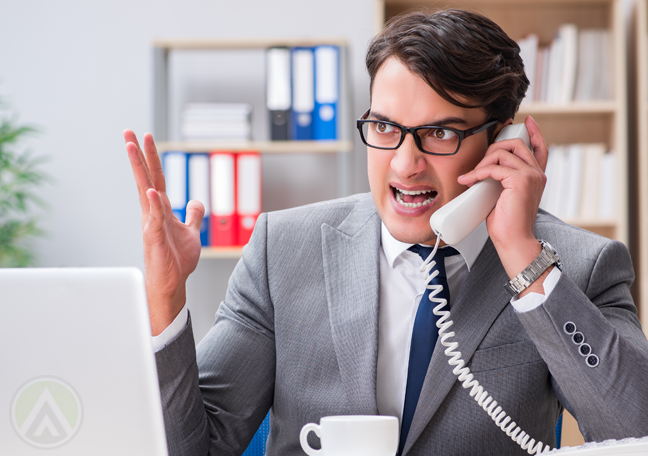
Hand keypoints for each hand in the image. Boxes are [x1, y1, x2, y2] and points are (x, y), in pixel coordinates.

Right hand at [124, 130, 204, 334]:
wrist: (172, 283)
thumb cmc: (177, 259)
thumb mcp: (191, 232)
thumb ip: (194, 215)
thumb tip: (197, 201)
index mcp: (161, 208)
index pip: (156, 177)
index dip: (151, 157)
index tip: (145, 136)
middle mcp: (153, 212)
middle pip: (145, 177)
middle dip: (138, 154)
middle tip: (128, 132)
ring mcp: (151, 223)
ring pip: (144, 191)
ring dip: (139, 170)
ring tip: (131, 148)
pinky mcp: (154, 238)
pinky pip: (154, 218)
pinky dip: (153, 205)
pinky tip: (152, 192)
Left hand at [457, 116, 549, 293]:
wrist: (514, 240)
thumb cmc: (507, 223)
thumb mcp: (503, 195)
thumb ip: (500, 180)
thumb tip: (482, 172)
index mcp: (536, 176)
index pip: (539, 147)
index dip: (533, 132)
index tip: (525, 121)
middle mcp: (537, 173)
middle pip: (516, 143)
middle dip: (494, 146)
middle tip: (479, 164)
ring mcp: (530, 175)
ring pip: (502, 152)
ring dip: (482, 162)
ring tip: (471, 177)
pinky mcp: (520, 181)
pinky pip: (493, 167)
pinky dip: (478, 172)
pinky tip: (469, 180)